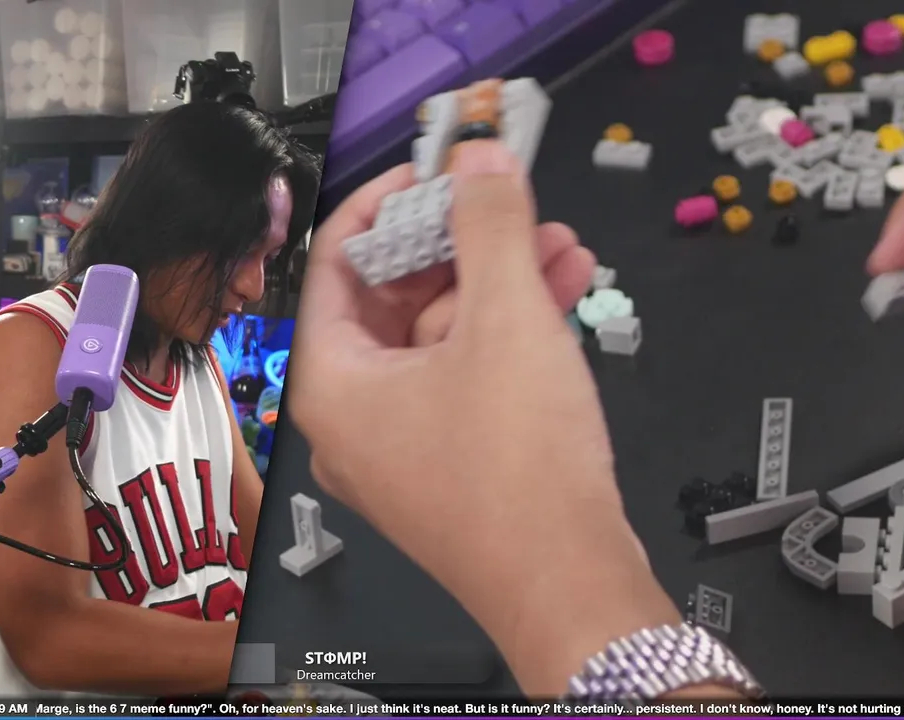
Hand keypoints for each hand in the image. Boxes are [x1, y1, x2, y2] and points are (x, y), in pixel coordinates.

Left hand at [288, 140, 674, 695]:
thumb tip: (479, 162)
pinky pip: (468, 374)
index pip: (335, 263)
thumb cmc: (518, 480)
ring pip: (442, 335)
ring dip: (498, 281)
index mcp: (332, 384)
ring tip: (555, 243)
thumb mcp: (507, 320)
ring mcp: (405, 446)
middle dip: (460, 242)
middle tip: (502, 202)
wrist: (571, 586)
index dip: (384, 204)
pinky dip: (510, 331)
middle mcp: (356, 419)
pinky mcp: (454, 462)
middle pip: (394, 297)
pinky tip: (562, 292)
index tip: (431, 172)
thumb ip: (490, 225)